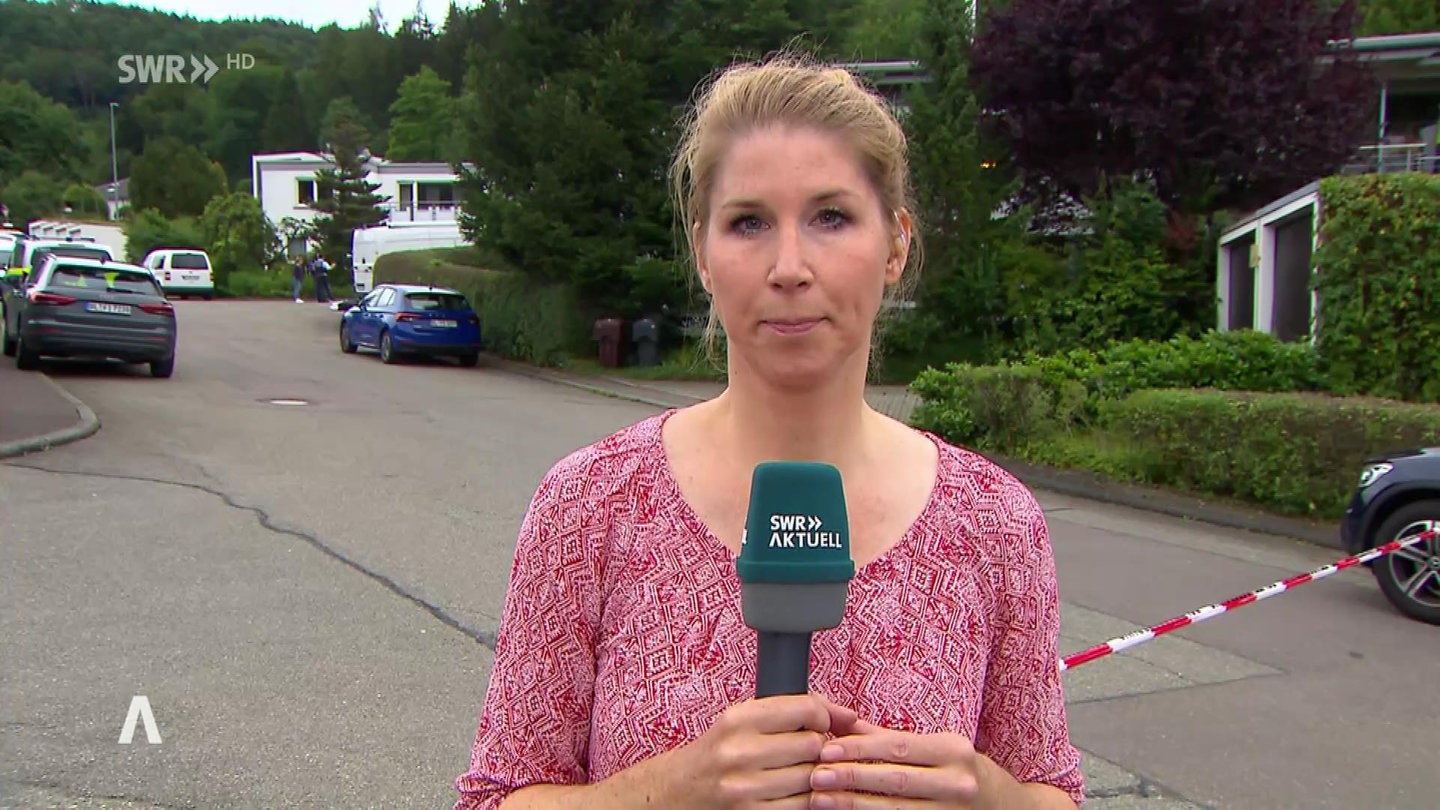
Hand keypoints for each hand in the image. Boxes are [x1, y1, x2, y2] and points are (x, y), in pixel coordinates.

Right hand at [675, 694, 858, 809]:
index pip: (805, 709)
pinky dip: (806, 798)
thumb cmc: (717, 753)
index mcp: (738, 720)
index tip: (823, 723)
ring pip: (811, 776)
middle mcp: (740, 752)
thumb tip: (846, 715)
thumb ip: (788, 711)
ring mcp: (746, 788)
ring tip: (798, 771)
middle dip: (818, 747)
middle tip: (808, 751)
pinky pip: (802, 805)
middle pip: (812, 744)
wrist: (678, 791)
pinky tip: (793, 791)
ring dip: (813, 774)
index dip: (824, 716)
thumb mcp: (740, 721)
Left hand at [806, 718, 980, 808]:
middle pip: (895, 779)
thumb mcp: (935, 746)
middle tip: (817, 775)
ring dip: (854, 804)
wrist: (1000, 806)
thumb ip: (889, 737)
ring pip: (895, 809)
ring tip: (821, 798)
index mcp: (953, 750)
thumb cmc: (959, 770)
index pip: (898, 747)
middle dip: (852, 777)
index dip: (860, 748)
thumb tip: (843, 722)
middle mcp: (957, 782)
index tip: (828, 749)